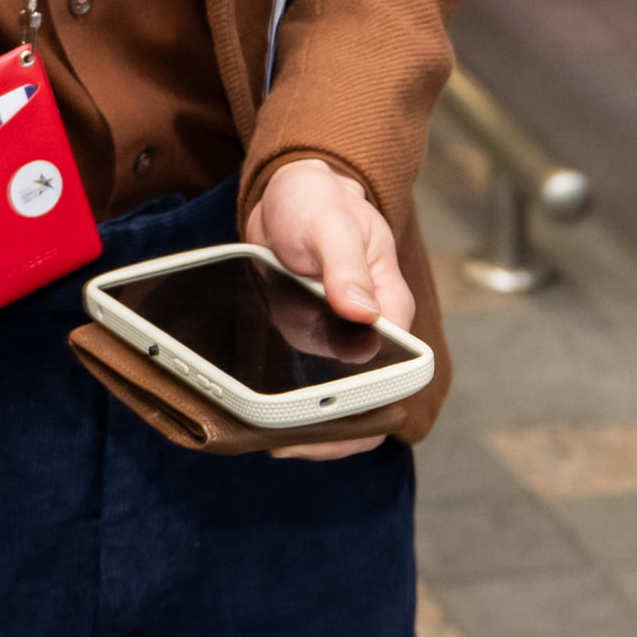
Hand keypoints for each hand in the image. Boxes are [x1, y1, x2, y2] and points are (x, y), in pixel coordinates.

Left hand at [244, 156, 402, 459]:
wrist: (291, 191)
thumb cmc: (321, 201)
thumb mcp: (333, 225)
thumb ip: (346, 267)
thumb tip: (363, 311)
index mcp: (390, 311)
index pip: (393, 383)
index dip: (361, 416)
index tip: (319, 428)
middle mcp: (366, 334)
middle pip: (360, 406)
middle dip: (322, 431)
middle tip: (275, 444)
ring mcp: (333, 341)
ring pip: (324, 400)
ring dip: (293, 418)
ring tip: (251, 429)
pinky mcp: (303, 340)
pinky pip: (295, 380)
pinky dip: (274, 395)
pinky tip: (244, 403)